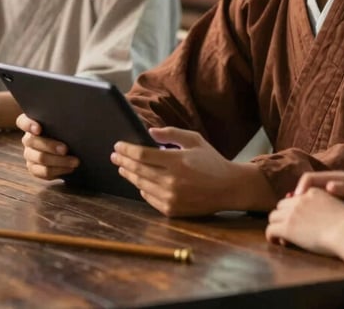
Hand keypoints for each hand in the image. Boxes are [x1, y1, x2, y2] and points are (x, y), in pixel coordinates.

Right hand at [17, 113, 79, 179]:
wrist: (69, 148)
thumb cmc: (67, 130)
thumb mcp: (64, 123)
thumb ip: (63, 120)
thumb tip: (76, 118)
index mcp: (32, 124)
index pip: (23, 122)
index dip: (29, 125)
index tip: (39, 129)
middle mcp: (28, 139)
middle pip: (32, 142)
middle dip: (50, 146)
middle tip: (66, 149)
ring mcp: (29, 155)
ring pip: (40, 158)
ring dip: (59, 161)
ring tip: (75, 161)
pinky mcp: (34, 168)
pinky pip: (43, 172)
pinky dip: (58, 170)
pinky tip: (70, 168)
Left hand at [111, 126, 257, 216]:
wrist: (229, 188)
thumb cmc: (211, 161)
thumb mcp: (194, 140)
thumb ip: (171, 134)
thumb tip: (149, 132)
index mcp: (177, 161)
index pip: (142, 155)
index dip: (126, 150)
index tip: (118, 145)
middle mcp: (171, 181)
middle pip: (137, 170)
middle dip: (123, 161)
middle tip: (114, 156)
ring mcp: (171, 198)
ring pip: (140, 185)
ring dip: (129, 175)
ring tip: (123, 168)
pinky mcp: (172, 210)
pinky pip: (149, 198)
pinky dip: (142, 189)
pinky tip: (139, 182)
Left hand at [266, 187, 343, 255]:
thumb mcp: (341, 207)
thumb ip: (330, 205)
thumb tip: (326, 214)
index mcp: (314, 193)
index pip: (296, 198)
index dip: (294, 210)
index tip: (297, 220)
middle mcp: (301, 200)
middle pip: (282, 205)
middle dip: (283, 216)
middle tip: (287, 229)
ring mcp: (293, 213)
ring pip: (273, 216)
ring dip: (276, 225)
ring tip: (280, 236)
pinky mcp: (287, 228)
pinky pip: (270, 230)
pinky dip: (271, 236)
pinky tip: (276, 241)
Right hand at [294, 171, 343, 224]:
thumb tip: (329, 185)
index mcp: (336, 178)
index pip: (309, 178)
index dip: (300, 188)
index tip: (295, 200)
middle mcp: (331, 183)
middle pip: (305, 187)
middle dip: (295, 199)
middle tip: (286, 212)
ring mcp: (331, 195)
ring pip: (308, 198)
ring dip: (299, 207)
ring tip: (291, 219)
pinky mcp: (333, 206)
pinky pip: (314, 207)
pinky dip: (307, 214)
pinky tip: (305, 225)